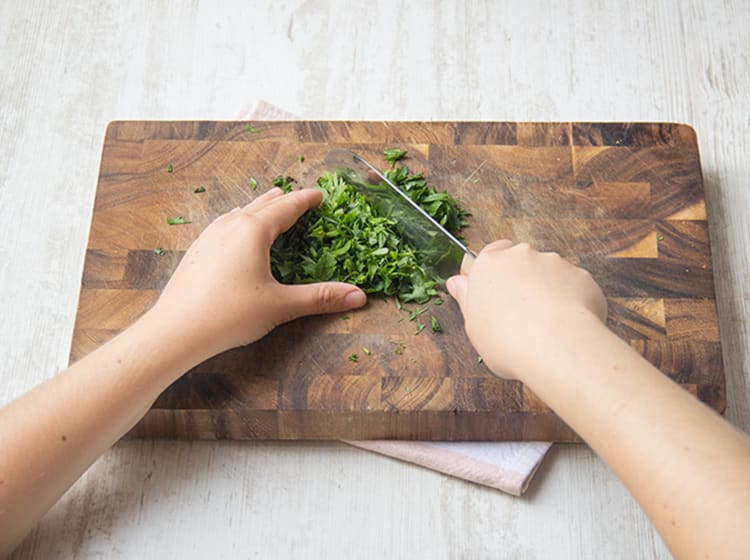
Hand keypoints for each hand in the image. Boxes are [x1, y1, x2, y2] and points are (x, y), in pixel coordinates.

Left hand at [152, 188, 366, 359]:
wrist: (176, 331)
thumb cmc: (229, 315)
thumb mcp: (281, 306)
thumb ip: (320, 298)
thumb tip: (359, 296)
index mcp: (253, 230)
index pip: (287, 207)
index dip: (306, 200)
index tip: (320, 195)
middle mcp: (230, 225)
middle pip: (262, 204)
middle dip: (284, 200)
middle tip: (299, 198)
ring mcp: (209, 236)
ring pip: (240, 212)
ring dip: (259, 208)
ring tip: (269, 205)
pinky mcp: (197, 251)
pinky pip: (224, 224)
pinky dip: (239, 221)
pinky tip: (235, 229)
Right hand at [446, 240, 606, 379]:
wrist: (555, 346)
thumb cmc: (507, 341)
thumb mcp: (473, 326)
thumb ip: (467, 299)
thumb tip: (457, 283)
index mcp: (490, 264)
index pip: (491, 253)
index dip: (495, 272)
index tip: (496, 292)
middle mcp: (522, 255)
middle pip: (521, 261)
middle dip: (523, 281)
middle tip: (521, 313)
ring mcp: (554, 263)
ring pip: (549, 273)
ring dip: (548, 291)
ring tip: (546, 325)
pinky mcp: (581, 276)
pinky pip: (574, 286)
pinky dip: (571, 301)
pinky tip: (566, 326)